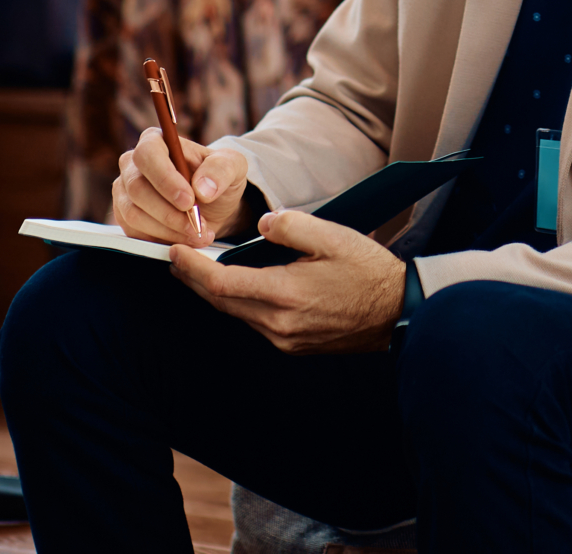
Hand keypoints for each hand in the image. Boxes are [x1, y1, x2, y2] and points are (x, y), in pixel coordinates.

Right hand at [113, 125, 251, 248]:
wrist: (213, 205)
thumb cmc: (219, 178)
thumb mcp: (232, 166)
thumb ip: (221, 169)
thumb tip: (202, 188)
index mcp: (156, 140)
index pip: (148, 153)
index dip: (165, 179)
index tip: (188, 201)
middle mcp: (134, 163)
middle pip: (138, 188)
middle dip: (170, 213)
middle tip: (197, 226)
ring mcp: (125, 191)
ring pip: (134, 214)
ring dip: (168, 230)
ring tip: (197, 234)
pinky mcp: (125, 216)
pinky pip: (134, 232)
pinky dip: (161, 240)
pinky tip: (183, 239)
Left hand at [171, 208, 406, 354]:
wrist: (397, 312)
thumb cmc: (368, 272)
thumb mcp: (332, 236)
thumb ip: (290, 226)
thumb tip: (260, 225)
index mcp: (285, 294)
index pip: (220, 283)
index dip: (191, 268)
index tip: (174, 251)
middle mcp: (278, 324)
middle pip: (220, 303)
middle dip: (192, 280)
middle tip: (174, 259)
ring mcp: (284, 340)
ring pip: (236, 314)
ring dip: (214, 293)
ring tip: (198, 271)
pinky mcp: (292, 346)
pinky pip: (255, 323)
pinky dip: (238, 303)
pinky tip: (238, 288)